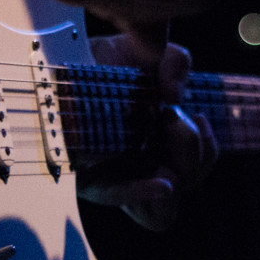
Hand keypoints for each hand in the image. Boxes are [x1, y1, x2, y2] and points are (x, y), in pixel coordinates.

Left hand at [76, 33, 217, 230]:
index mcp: (159, 140)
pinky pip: (119, 198)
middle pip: (188, 183)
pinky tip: (162, 185)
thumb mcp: (140, 51)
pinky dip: (143, 193)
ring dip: (178, 172)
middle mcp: (144, 163)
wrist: (53, 64)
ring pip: (165, 208)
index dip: (207, 148)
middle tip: (171, 118)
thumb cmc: (98, 65)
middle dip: (193, 150)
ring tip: (163, 137)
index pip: (197, 166)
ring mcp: (119, 177)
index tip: (196, 116)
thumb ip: (173, 60)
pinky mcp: (89, 182)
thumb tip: (177, 93)